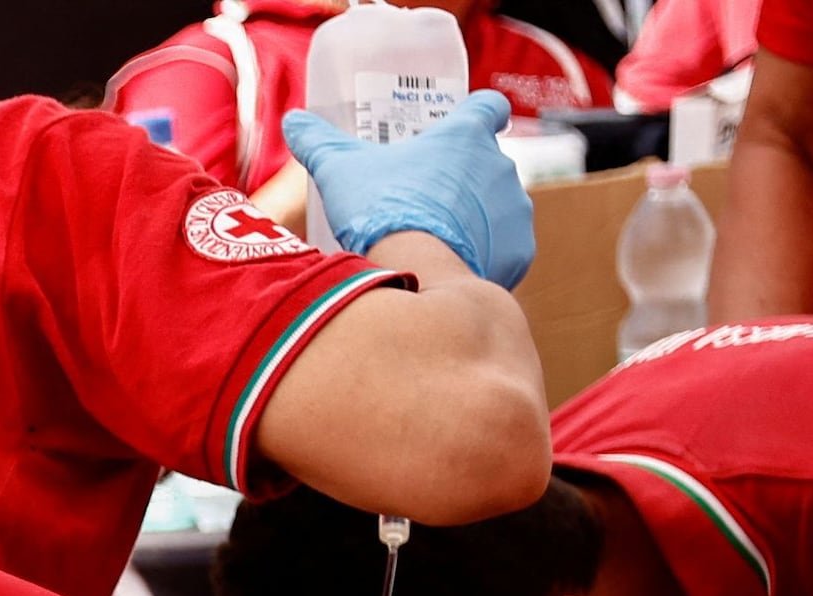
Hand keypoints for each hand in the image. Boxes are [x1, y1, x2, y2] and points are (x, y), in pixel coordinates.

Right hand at [281, 91, 533, 286]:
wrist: (416, 270)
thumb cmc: (382, 210)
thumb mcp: (341, 171)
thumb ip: (319, 143)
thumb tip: (293, 122)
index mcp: (466, 136)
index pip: (488, 107)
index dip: (477, 115)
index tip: (461, 129)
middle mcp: (501, 166)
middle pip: (487, 164)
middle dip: (462, 180)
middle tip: (425, 201)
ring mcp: (515, 209)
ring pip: (498, 208)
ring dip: (474, 220)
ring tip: (435, 241)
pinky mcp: (520, 249)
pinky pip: (505, 249)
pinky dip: (484, 256)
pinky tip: (452, 267)